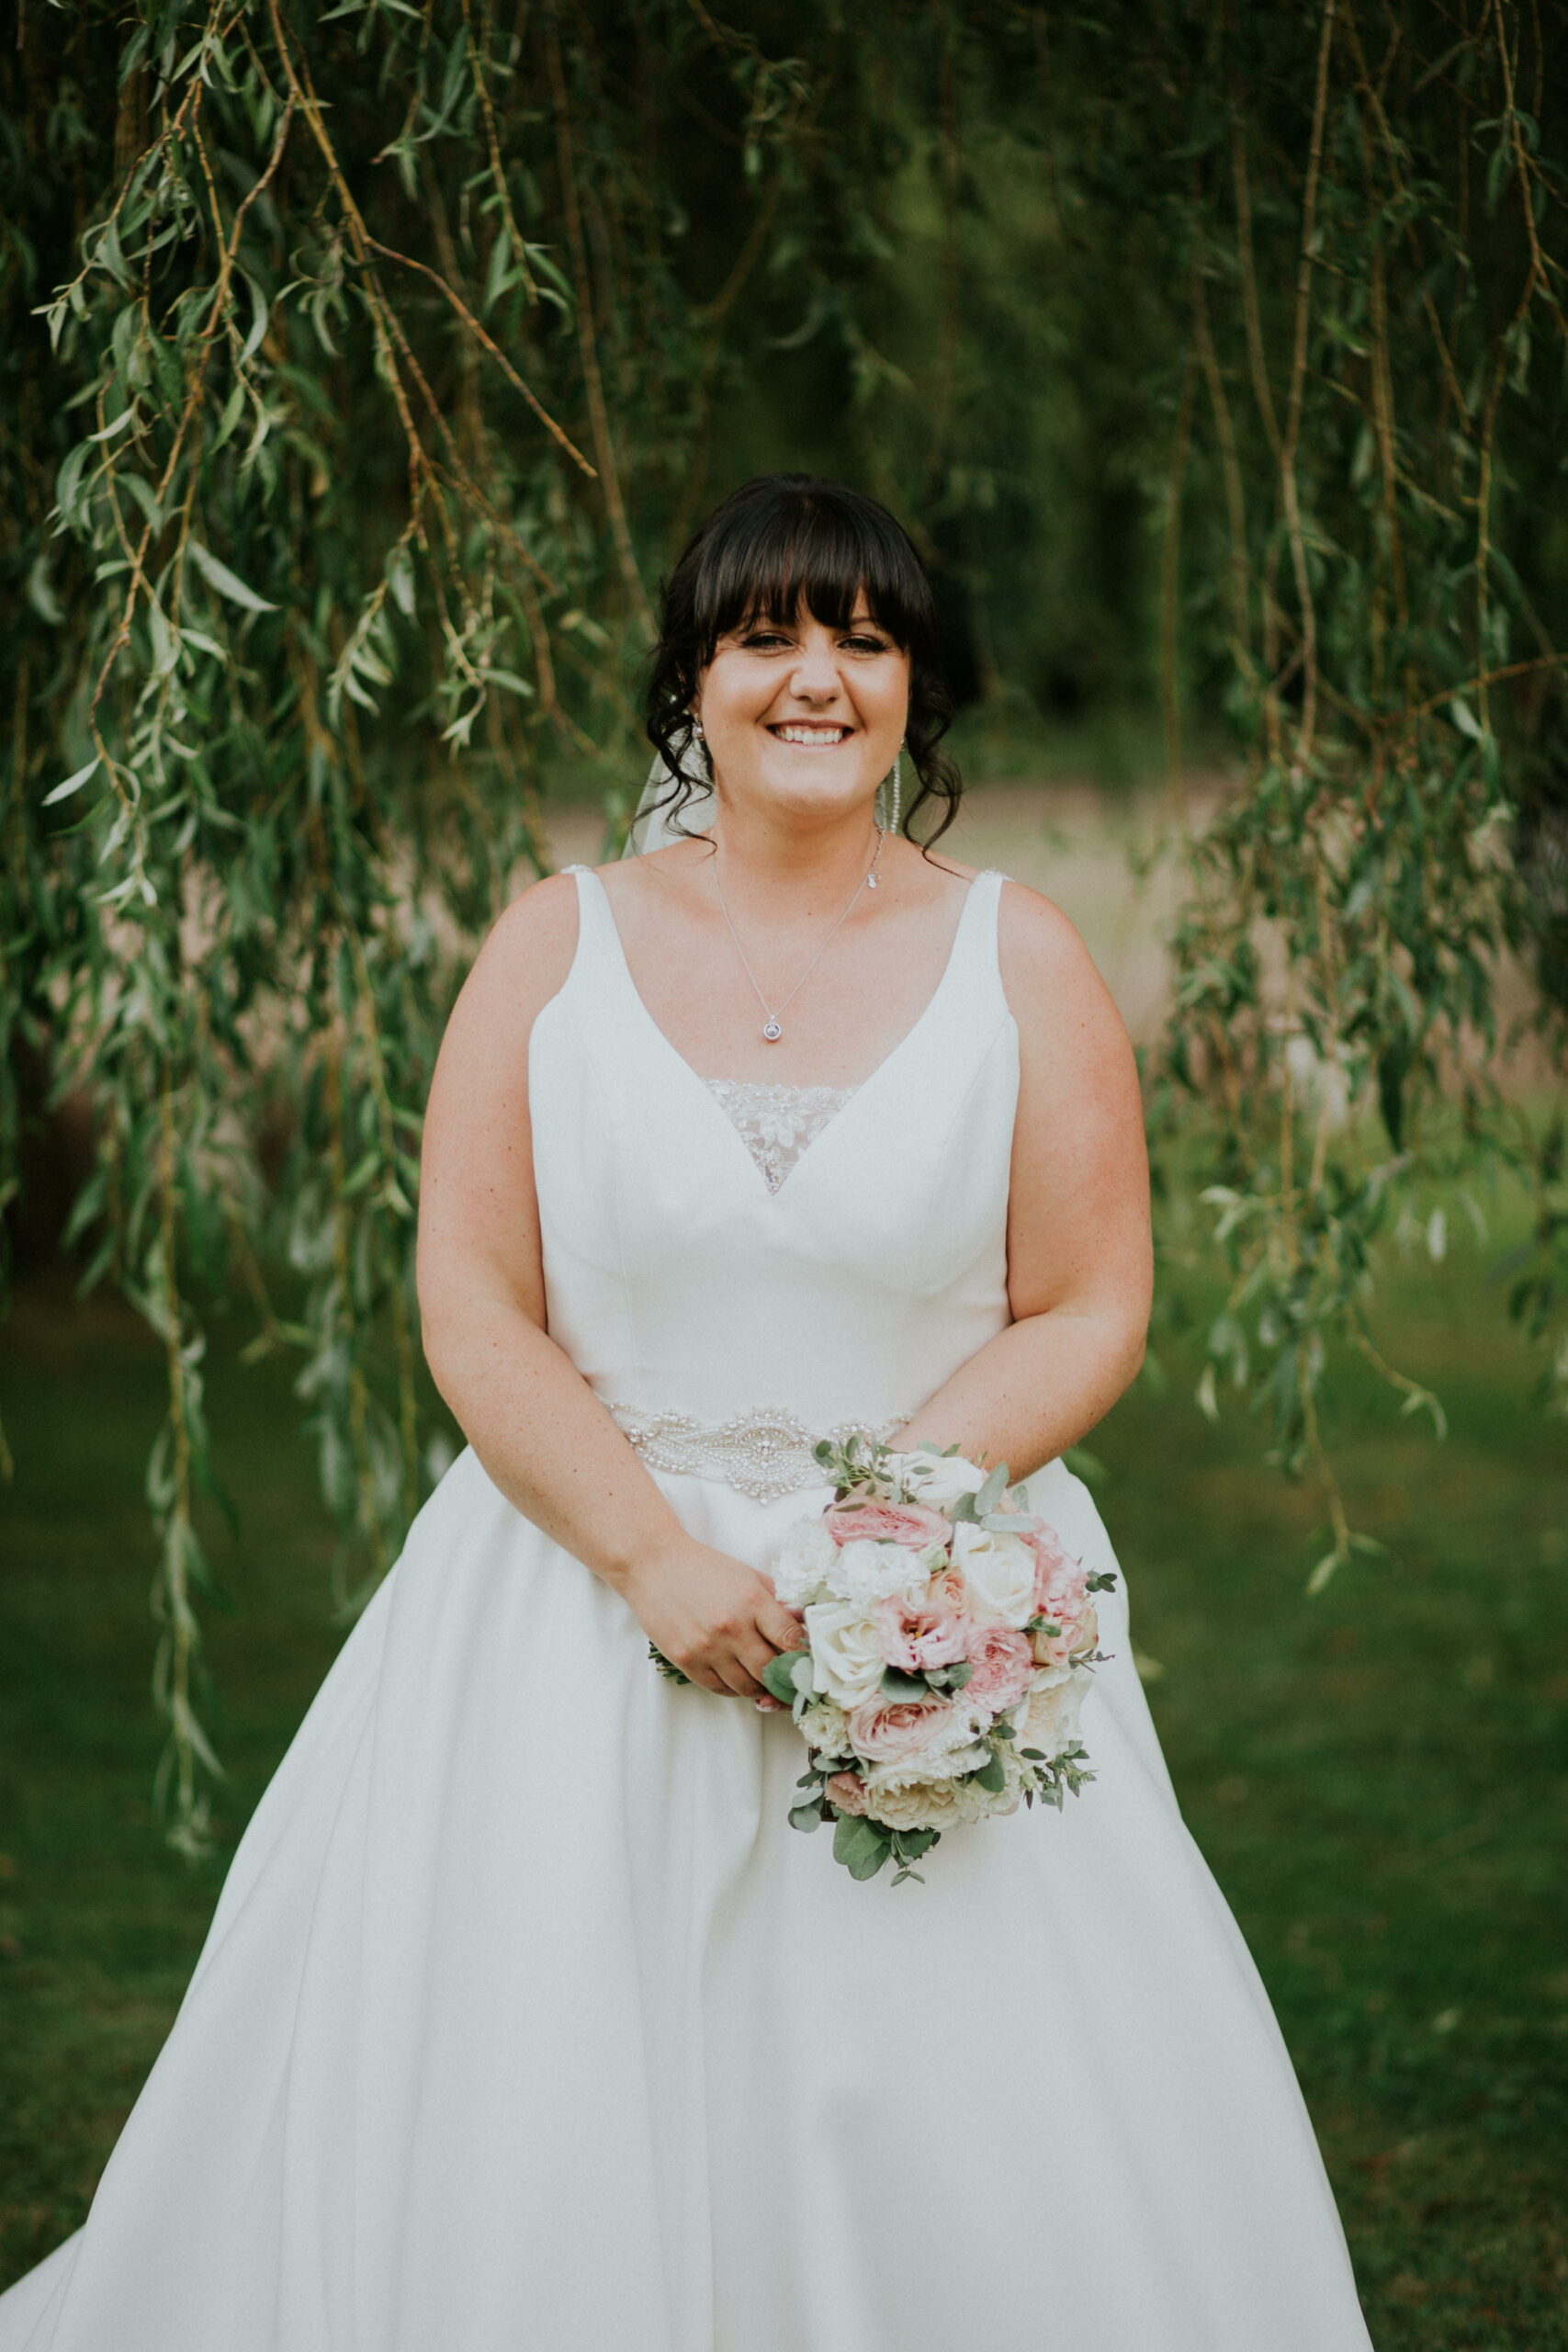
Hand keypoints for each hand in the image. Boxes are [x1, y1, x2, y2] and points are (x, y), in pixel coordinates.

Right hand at [625, 1537, 804, 1698]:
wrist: (654, 1565)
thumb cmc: (704, 1567)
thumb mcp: (747, 1575)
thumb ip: (777, 1600)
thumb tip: (803, 1623)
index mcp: (752, 1601)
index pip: (790, 1639)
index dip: (804, 1654)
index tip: (807, 1659)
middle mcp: (731, 1628)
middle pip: (771, 1670)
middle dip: (785, 1678)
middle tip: (789, 1679)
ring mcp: (707, 1647)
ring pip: (747, 1687)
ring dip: (760, 1688)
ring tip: (764, 1680)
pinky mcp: (685, 1660)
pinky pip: (719, 1689)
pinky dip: (733, 1689)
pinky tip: (738, 1678)